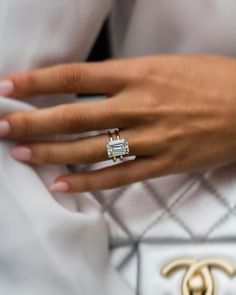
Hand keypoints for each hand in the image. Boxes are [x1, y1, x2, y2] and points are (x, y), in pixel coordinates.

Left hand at [0, 55, 235, 191]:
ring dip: (51, 153)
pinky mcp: (164, 163)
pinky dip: (88, 182)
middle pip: (74, 116)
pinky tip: (62, 184)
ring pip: (90, 149)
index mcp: (140, 74)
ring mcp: (151, 138)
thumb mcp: (165, 65)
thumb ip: (128, 77)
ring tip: (21, 155)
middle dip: (32, 121)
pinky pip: (119, 176)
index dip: (38, 82)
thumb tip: (93, 86)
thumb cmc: (211, 79)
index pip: (75, 76)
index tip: (9, 86)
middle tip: (3, 126)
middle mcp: (140, 106)